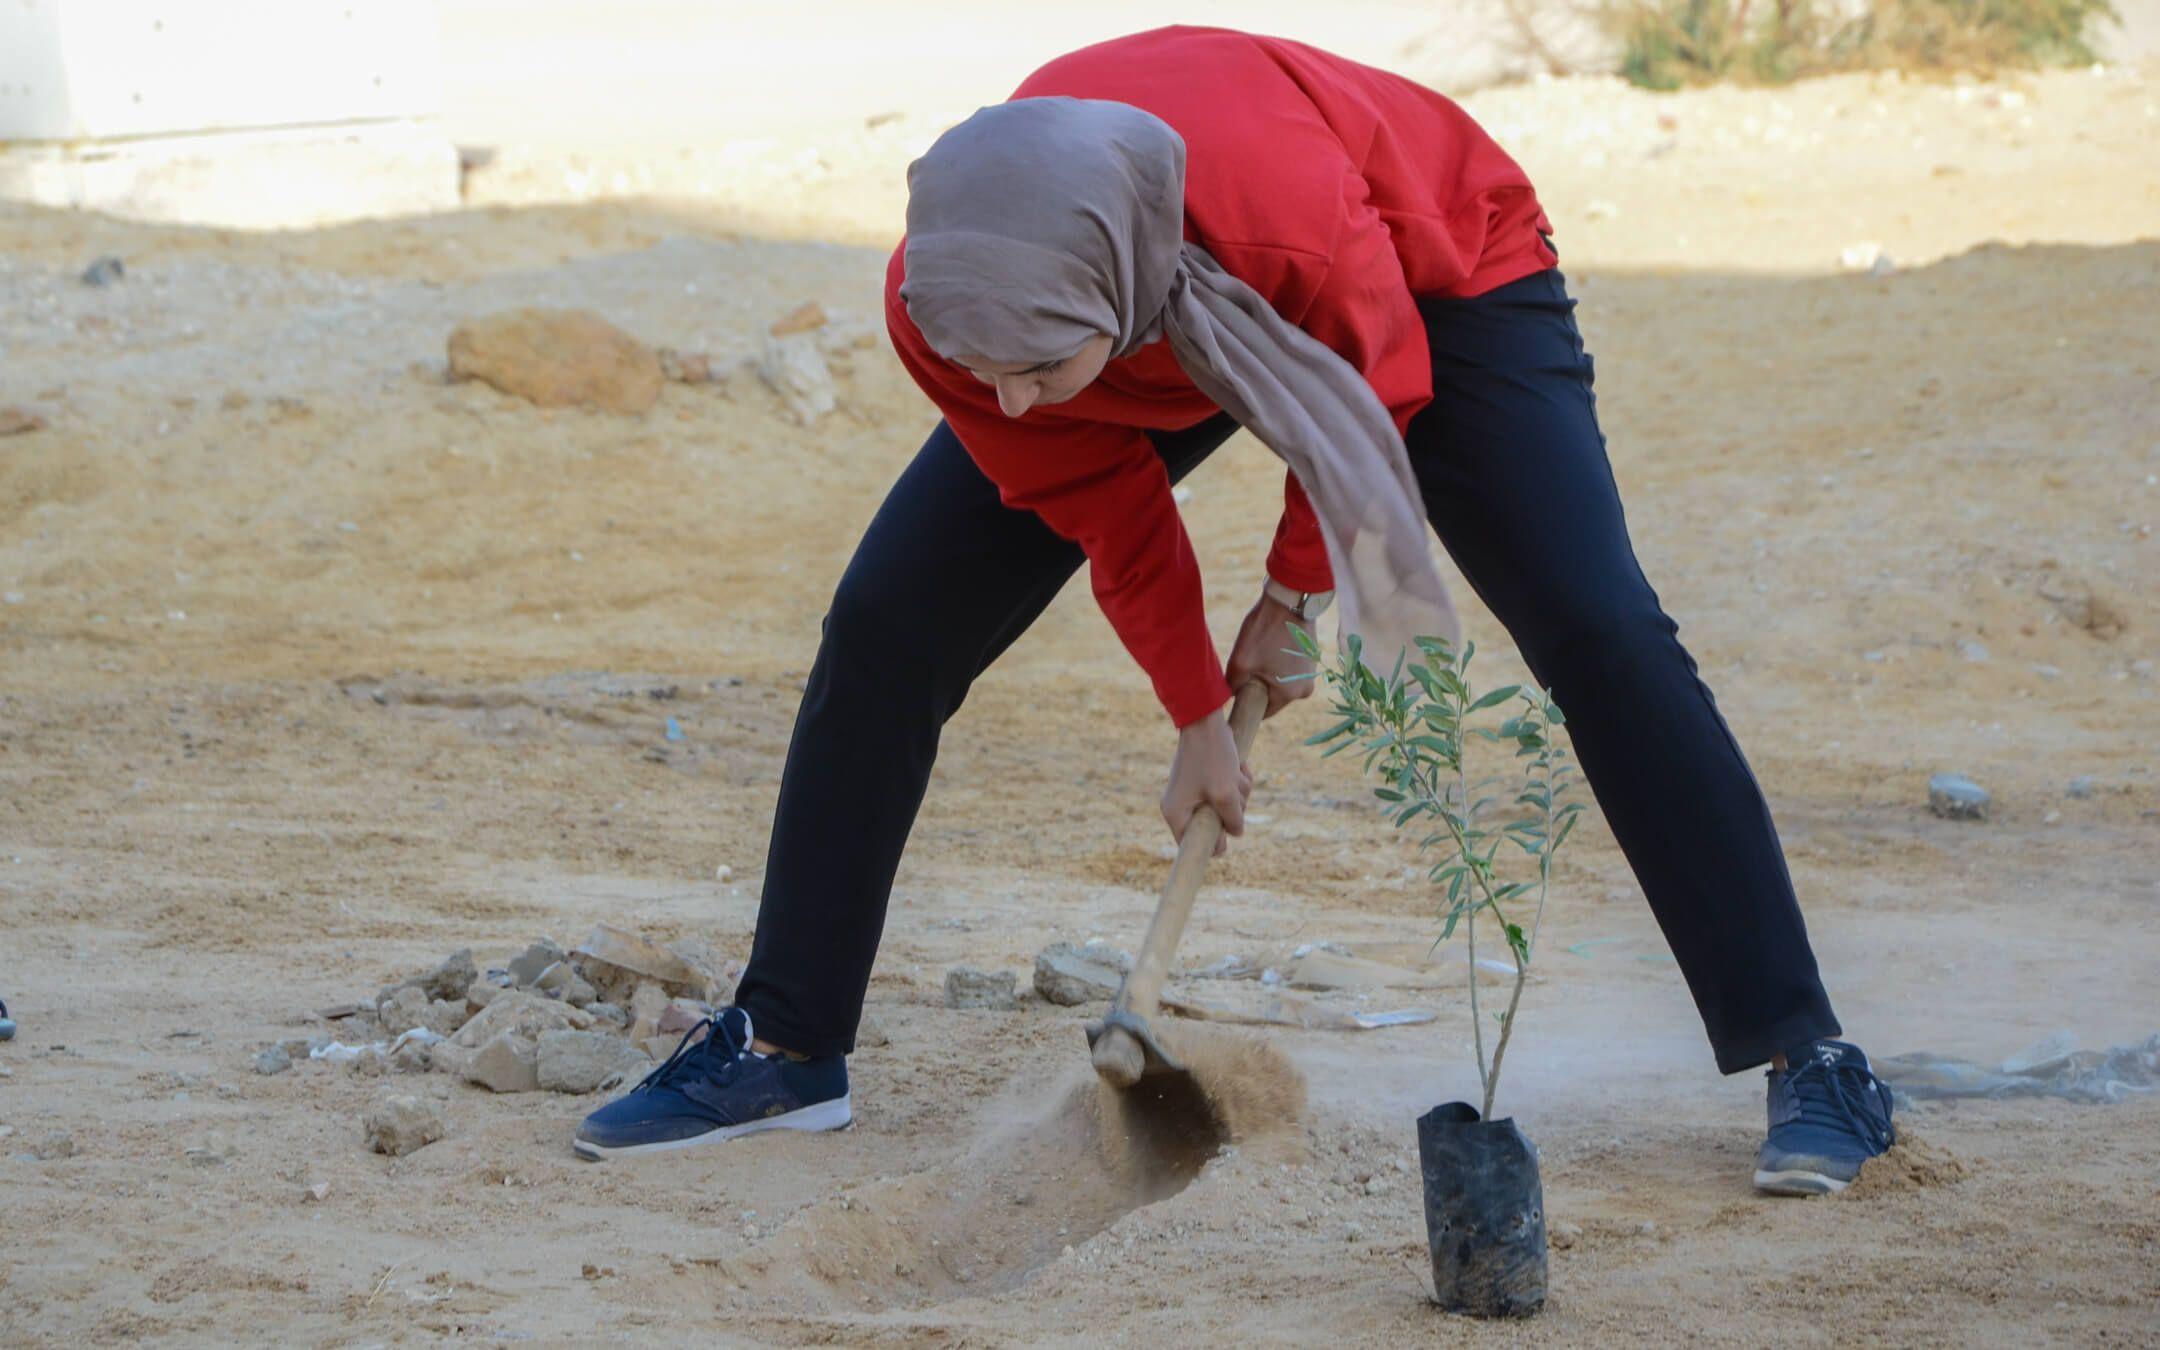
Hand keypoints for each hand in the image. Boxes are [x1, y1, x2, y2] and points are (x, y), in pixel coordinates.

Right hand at [1162, 709, 1250, 856]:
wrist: (1205, 718)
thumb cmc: (1211, 756)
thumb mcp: (1225, 794)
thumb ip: (1233, 820)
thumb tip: (1236, 832)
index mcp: (1176, 814)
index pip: (1194, 844)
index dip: (1215, 842)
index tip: (1229, 830)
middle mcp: (1182, 805)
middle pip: (1216, 824)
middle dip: (1233, 808)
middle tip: (1233, 789)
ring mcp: (1194, 791)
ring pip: (1226, 806)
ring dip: (1238, 791)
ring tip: (1235, 771)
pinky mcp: (1206, 778)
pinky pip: (1228, 790)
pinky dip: (1237, 779)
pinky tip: (1238, 765)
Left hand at [1225, 591, 1318, 718]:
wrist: (1290, 599)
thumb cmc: (1265, 631)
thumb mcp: (1240, 662)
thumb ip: (1233, 687)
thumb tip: (1232, 696)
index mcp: (1291, 694)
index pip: (1265, 711)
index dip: (1248, 703)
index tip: (1238, 692)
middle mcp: (1306, 687)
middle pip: (1273, 695)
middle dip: (1258, 684)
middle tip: (1248, 663)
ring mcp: (1311, 672)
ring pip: (1281, 679)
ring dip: (1268, 670)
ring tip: (1260, 649)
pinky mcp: (1311, 657)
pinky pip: (1289, 666)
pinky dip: (1278, 659)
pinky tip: (1271, 641)